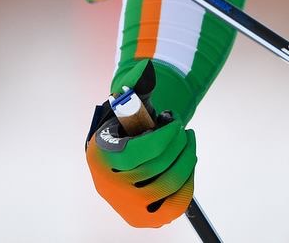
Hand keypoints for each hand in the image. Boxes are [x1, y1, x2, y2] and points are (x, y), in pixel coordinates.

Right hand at [85, 60, 197, 227]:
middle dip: (178, 145)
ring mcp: (126, 207)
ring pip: (168, 186)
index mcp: (100, 156)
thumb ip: (135, 84)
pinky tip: (188, 163)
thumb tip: (146, 68)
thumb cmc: (126, 124)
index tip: (176, 124)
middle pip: (157, 170)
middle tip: (184, 131)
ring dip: (187, 160)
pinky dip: (187, 184)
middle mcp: (108, 187)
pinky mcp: (143, 219)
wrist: (121, 154)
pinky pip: (174, 206)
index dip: (163, 139)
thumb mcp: (126, 103)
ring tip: (188, 142)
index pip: (137, 153)